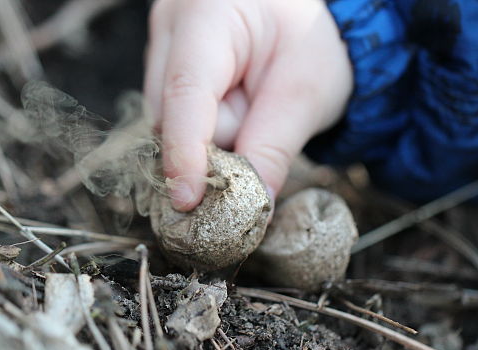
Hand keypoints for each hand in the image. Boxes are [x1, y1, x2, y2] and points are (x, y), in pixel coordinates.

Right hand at [144, 0, 352, 210]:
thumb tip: (250, 204)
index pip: (185, 92)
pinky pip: (175, 117)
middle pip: (170, 114)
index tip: (188, 199)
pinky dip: (206, 126)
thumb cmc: (312, 41)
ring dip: (212, 135)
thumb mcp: (306, 92)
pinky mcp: (165, 65)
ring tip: (250, 104)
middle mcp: (173, 25)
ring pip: (169, 122)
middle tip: (259, 123)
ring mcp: (164, 44)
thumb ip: (274, 149)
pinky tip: (233, 103)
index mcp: (208, 15)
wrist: (311, 20)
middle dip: (213, 142)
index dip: (185, 151)